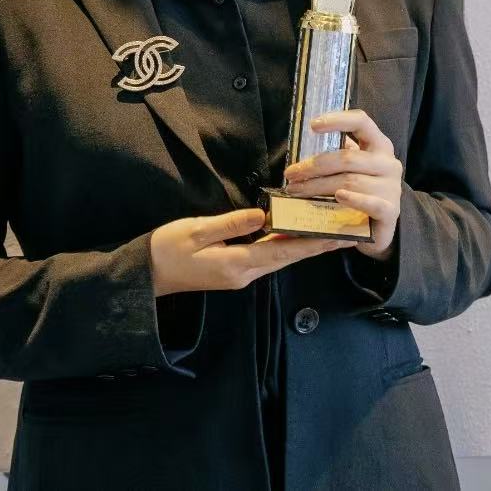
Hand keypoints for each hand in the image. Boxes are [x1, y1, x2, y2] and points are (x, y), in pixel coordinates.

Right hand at [149, 208, 356, 296]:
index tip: (337, 236)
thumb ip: (231, 223)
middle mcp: (245, 273)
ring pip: (280, 257)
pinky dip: (285, 244)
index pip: (284, 251)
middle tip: (344, 231)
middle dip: (317, 244)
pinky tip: (295, 233)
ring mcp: (240, 274)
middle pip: (288, 256)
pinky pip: (268, 256)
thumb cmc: (167, 249)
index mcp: (238, 263)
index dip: (313, 243)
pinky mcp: (235, 269)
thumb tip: (263, 215)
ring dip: (304, 244)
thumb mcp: (196, 230)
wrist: (146, 275)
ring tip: (328, 230)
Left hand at [282, 108, 401, 258]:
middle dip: (314, 166)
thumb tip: (302, 150)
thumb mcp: (352, 168)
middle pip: (347, 158)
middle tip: (290, 175)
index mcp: (379, 145)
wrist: (381, 226)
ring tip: (297, 191)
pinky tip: (338, 197)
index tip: (313, 125)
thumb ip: (336, 154)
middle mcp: (388, 163)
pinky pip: (370, 203)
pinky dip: (353, 199)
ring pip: (350, 181)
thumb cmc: (362, 191)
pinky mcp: (390, 211)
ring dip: (318, 186)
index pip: (361, 122)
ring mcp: (391, 187)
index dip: (338, 119)